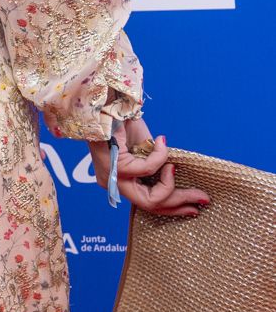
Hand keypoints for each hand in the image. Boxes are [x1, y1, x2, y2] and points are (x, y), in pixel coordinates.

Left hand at [88, 118, 208, 217]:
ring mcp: (112, 178)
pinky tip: (161, 143)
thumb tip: (179, 178)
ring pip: (149, 197)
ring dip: (172, 186)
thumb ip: (157, 165)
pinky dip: (159, 158)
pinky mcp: (115, 166)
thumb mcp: (145, 150)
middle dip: (180, 202)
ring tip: (175, 168)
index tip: (195, 206)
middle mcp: (113, 184)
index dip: (174, 208)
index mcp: (119, 182)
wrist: (107, 104)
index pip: (148, 204)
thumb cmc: (123, 124)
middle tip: (203, 198)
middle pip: (151, 205)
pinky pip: (146, 170)